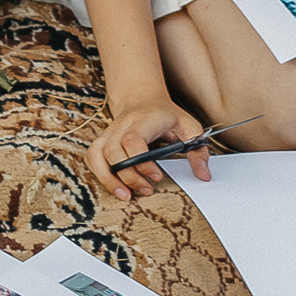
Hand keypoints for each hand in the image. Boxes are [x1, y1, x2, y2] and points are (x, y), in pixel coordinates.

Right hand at [90, 95, 206, 203]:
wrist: (142, 99)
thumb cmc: (166, 116)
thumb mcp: (189, 127)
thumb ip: (198, 150)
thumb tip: (203, 175)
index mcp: (143, 120)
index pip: (133, 139)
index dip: (141, 160)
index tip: (157, 176)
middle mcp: (121, 125)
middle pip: (114, 151)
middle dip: (129, 176)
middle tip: (147, 190)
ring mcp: (109, 133)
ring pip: (97, 155)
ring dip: (109, 179)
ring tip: (126, 195)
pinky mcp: (102, 141)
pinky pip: (92, 158)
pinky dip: (99, 174)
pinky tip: (114, 186)